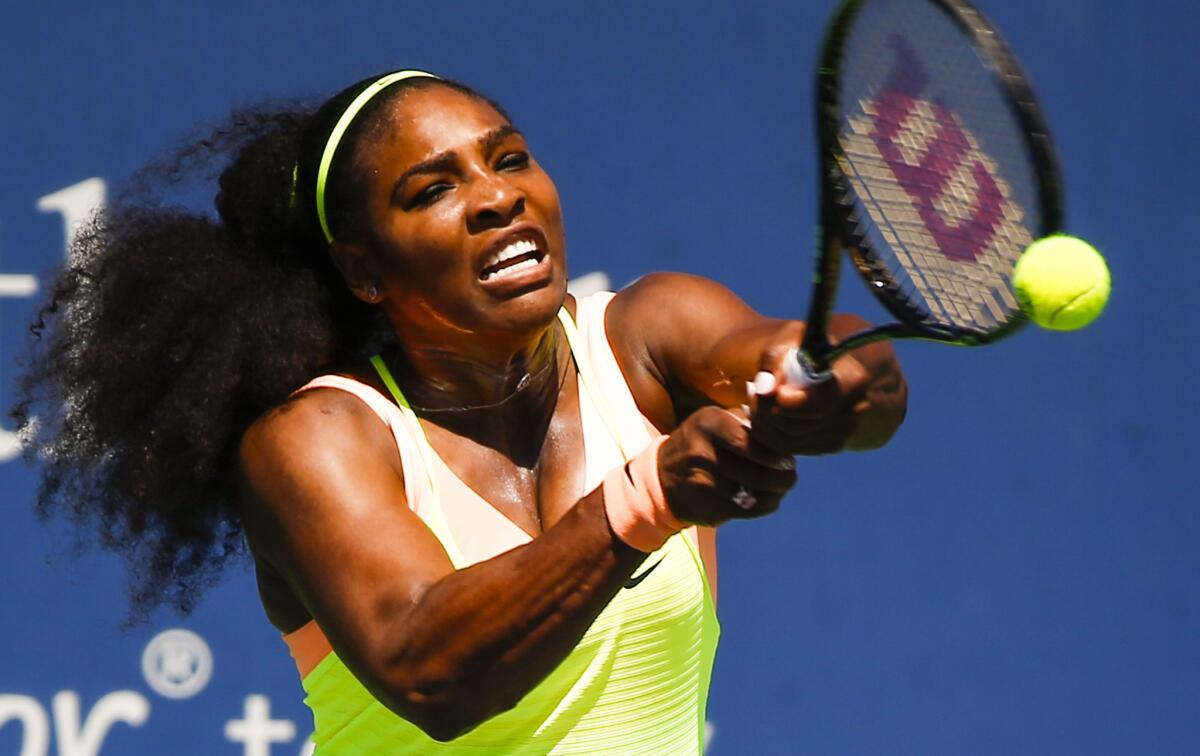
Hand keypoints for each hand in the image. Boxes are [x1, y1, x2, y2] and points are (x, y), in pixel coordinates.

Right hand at [657, 405, 797, 525]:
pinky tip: (767, 500)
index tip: (789, 460)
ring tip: (781, 487)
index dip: (774, 455)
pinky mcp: (705, 507)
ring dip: (775, 494)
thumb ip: (748, 420)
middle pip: (755, 472)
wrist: (663, 476)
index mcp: (708, 423)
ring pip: (753, 495)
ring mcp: (701, 482)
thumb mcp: (716, 419)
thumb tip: (785, 430)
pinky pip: (745, 511)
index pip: (750, 442)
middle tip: (790, 476)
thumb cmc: (702, 441)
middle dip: (781, 477)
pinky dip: (762, 507)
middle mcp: (701, 452)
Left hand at [747, 315, 906, 454]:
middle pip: (797, 425)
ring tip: (755, 399)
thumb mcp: (787, 340)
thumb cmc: (800, 348)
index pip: (815, 405)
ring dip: (763, 422)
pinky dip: (771, 434)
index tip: (760, 388)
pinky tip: (766, 412)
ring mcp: (846, 431)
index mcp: (853, 380)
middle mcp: (856, 409)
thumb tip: (765, 389)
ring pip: (790, 440)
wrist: (817, 366)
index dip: (783, 402)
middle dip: (765, 410)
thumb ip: (774, 360)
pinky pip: (791, 448)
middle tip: (751, 390)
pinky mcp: (832, 445)